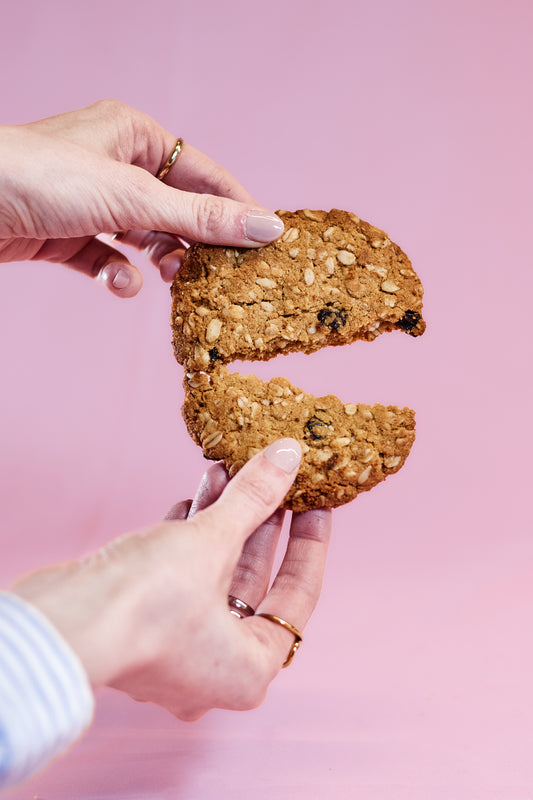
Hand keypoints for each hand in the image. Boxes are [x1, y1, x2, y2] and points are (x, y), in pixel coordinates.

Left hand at [0, 100, 283, 296]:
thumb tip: (266, 226)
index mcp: (133, 135)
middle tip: (217, 274)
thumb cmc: (42, 178)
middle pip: (175, 209)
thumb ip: (201, 216)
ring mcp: (89, 201)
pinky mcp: (66, 235)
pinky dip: (118, 275)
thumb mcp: (134, 197)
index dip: (235, 207)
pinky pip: (108, 259)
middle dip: (193, 243)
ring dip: (158, 262)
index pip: (202, 173)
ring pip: (144, 238)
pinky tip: (118, 282)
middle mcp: (113, 164)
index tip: (266, 242)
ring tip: (170, 279)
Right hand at [11, 439, 330, 719]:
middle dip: (258, 522)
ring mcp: (176, 648)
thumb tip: (289, 455)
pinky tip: (190, 501)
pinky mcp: (142, 625)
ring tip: (225, 470)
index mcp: (249, 669)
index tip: (317, 503)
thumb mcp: (214, 542)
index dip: (310, 543)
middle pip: (252, 581)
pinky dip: (188, 537)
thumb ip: (256, 498)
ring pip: (212, 574)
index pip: (298, 595)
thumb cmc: (146, 603)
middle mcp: (214, 668)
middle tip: (273, 479)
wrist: (61, 622)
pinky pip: (180, 577)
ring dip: (219, 520)